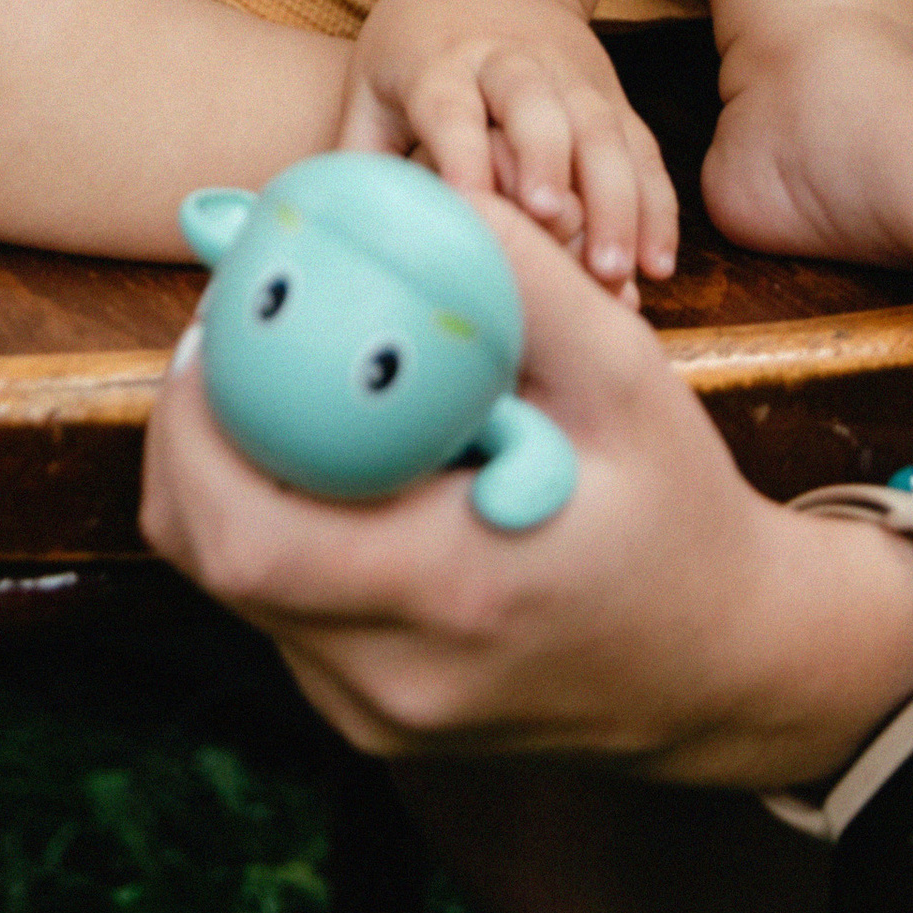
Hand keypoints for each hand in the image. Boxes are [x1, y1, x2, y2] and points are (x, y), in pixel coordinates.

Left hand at [143, 191, 912, 788]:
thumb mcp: (627, 378)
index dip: (194, 428)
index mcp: (455, 595)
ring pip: (232, 588)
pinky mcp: (371, 720)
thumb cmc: (677, 510)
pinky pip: (278, 612)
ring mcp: (378, 713)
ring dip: (225, 480)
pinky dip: (271, 528)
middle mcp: (398, 677)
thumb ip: (522, 280)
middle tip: (215, 343)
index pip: (247, 537)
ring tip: (272, 385)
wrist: (725, 668)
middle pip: (211, 560)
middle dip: (187, 440)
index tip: (208, 330)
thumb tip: (424, 193)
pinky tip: (326, 461)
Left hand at [343, 0, 679, 292]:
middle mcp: (510, 63)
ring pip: (600, 132)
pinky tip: (658, 261)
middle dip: (546, 161)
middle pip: (534, 107)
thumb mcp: (371, 81)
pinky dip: (654, 204)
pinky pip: (641, 149)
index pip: (450, 105)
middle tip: (551, 223)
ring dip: (614, 199)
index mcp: (440, 61)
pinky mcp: (612, 95)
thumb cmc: (414, 42)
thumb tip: (322, 227)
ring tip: (616, 269)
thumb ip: (356, 151)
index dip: (461, 151)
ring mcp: (570, 77)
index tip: (472, 203)